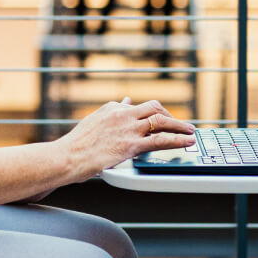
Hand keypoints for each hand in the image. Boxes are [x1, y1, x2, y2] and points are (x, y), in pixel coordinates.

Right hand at [59, 98, 194, 181]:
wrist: (67, 156)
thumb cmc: (77, 144)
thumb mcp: (95, 121)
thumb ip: (112, 112)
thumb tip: (125, 102)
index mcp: (112, 108)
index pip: (138, 107)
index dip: (153, 114)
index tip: (161, 119)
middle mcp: (122, 114)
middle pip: (154, 108)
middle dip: (169, 116)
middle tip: (179, 124)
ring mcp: (128, 128)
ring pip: (161, 121)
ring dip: (179, 125)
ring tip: (190, 131)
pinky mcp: (131, 145)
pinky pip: (160, 140)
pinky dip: (177, 139)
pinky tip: (186, 141)